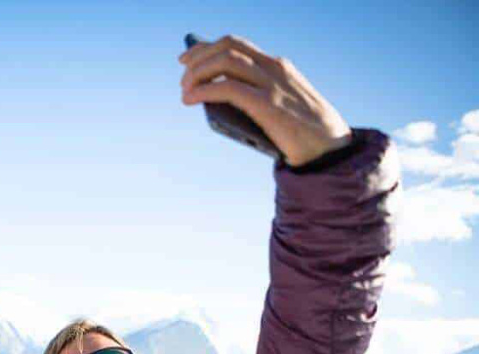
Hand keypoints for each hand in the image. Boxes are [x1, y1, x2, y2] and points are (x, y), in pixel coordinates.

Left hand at [179, 35, 351, 165]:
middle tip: (183, 79)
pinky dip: (204, 90)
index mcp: (277, 66)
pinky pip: (229, 88)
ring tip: (186, 91)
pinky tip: (191, 99)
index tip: (186, 58)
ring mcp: (272, 85)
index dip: (206, 48)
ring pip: (225, 61)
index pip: (235, 44)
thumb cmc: (302, 132)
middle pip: (227, 47)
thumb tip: (217, 102)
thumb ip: (257, 96)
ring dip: (198, 73)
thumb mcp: (280, 105)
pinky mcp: (268, 105)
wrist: (330, 148)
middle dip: (199, 58)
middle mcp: (274, 68)